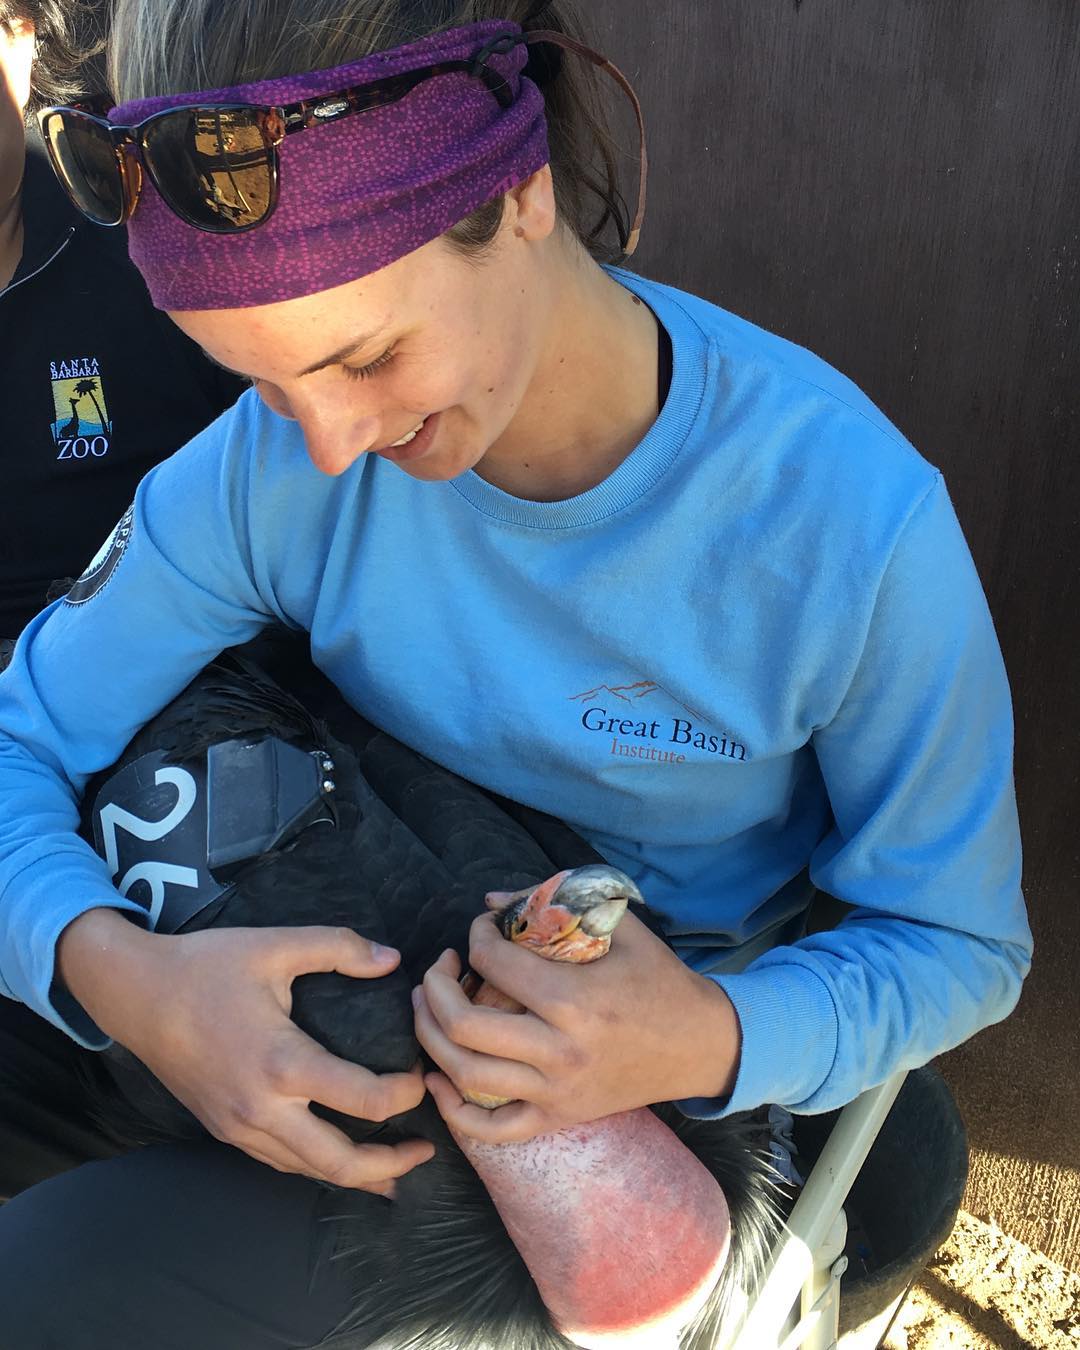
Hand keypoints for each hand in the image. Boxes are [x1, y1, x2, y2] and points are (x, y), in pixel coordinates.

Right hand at [57, 911, 432, 1194]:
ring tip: (396, 1167)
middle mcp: (262, 1109)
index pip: (364, 1101)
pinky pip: (281, 1162)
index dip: (405, 1095)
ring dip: (356, 1174)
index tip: (420, 1076)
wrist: (135, 994)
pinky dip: (318, 1167)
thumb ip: (339, 947)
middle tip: (427, 1150)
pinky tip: (339, 1159)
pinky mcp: (225, 1130)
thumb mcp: (275, 945)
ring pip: (308, 1171)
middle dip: (389, 1164)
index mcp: (283, 1064)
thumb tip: (393, 959)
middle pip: (339, 1163)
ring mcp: (240, 1127)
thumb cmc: (206, 966)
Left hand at [413, 909, 740, 1143]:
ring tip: (427, 1007)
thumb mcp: (621, 927)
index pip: (496, 965)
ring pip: (466, 1075)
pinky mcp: (558, 1117)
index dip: (476, 937)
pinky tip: (437, 1078)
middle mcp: (560, 1050)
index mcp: (576, 1000)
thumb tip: (491, 898)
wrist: (700, 1045)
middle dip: (436, 988)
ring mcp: (556, 1091)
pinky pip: (492, 1129)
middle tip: (439, 968)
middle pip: (465, 1025)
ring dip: (430, 1037)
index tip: (481, 929)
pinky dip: (453, 1110)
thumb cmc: (659, 979)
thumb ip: (559, 903)